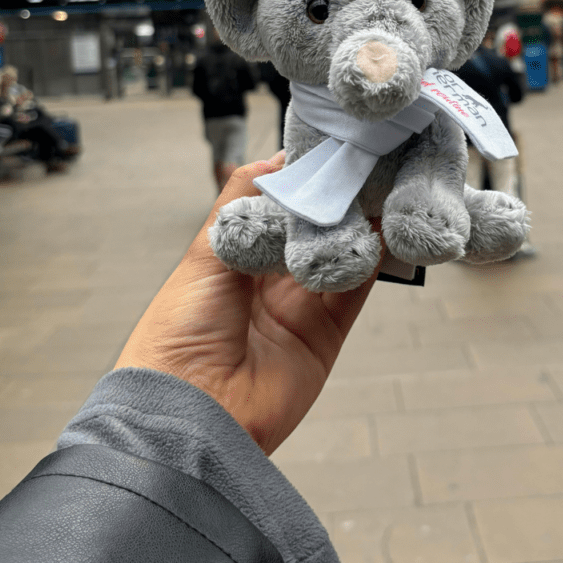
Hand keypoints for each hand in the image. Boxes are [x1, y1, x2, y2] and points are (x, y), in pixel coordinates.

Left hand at [116, 153, 379, 454]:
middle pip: (314, 226)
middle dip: (339, 197)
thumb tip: (275, 159)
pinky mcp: (327, 333)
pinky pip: (356, 287)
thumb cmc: (179, 333)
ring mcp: (301, 304)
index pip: (278, 206)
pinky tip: (382, 228)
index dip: (302, 178)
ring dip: (363, 222)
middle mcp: (270, 277)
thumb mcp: (203, 254)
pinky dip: (373, 259)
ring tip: (384, 185)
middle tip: (367, 160)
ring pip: (342, 251)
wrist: (191, 416)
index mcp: (235, 254)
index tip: (329, 146)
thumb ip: (240, 203)